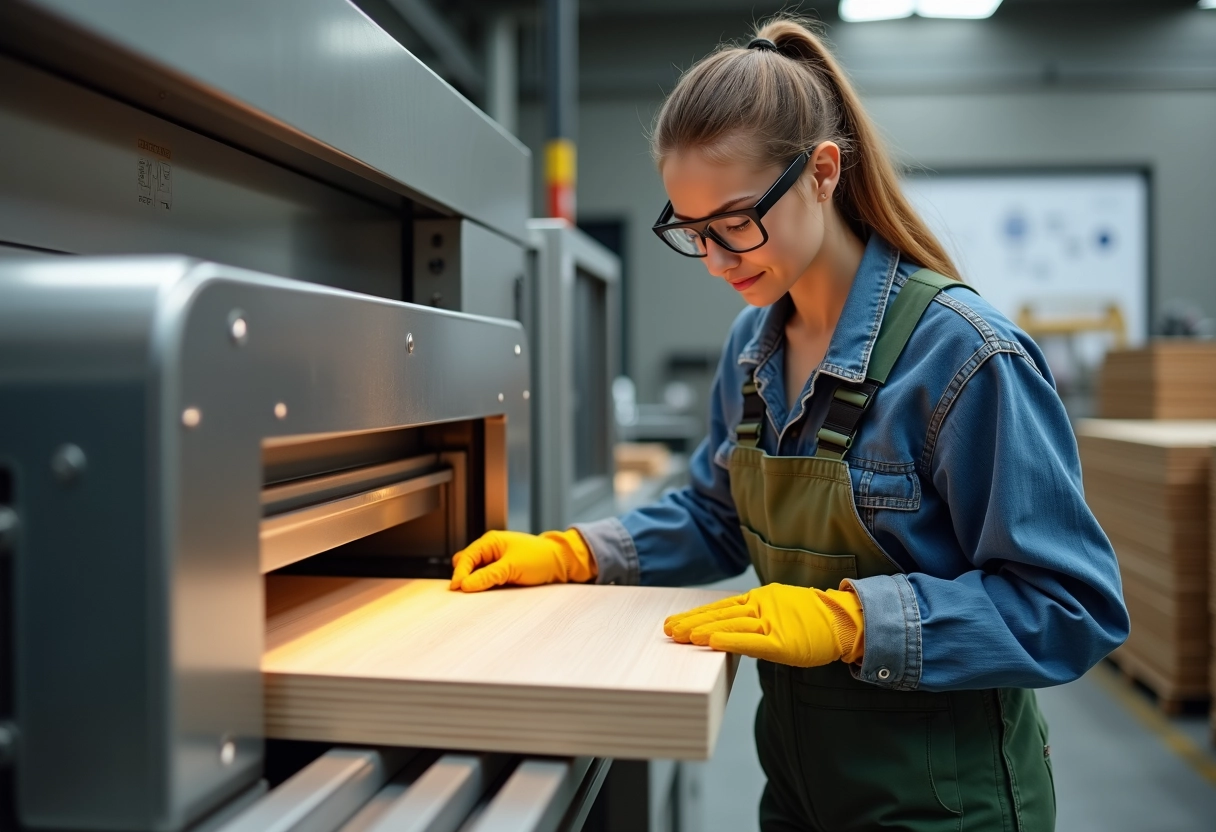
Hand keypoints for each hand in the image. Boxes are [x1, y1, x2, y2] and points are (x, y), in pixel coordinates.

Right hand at [449, 529, 596, 591]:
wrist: (561, 562)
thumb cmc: (540, 558)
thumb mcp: (511, 568)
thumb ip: (487, 576)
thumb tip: (465, 585)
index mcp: (490, 542)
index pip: (466, 557)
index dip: (460, 573)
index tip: (457, 588)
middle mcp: (491, 549)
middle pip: (466, 563)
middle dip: (464, 576)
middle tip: (463, 592)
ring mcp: (497, 559)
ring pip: (476, 572)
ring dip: (474, 582)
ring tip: (474, 594)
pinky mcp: (503, 570)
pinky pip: (486, 577)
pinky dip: (484, 584)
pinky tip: (485, 592)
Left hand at [663, 583, 864, 667]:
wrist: (845, 621)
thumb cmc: (812, 622)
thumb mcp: (778, 613)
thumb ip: (753, 619)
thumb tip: (727, 631)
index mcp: (759, 599)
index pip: (720, 607)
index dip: (696, 615)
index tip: (674, 622)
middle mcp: (761, 606)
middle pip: (719, 614)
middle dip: (691, 622)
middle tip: (668, 630)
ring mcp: (772, 622)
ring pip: (730, 624)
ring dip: (704, 629)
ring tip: (682, 635)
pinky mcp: (782, 641)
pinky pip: (751, 640)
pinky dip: (729, 640)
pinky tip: (710, 641)